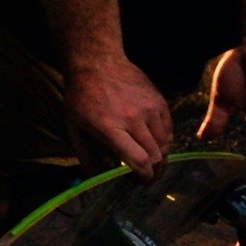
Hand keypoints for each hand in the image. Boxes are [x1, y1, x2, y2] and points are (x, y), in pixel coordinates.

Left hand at [62, 50, 177, 177]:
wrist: (97, 62)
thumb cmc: (81, 97)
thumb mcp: (75, 128)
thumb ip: (88, 157)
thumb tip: (98, 181)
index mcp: (111, 128)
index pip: (140, 160)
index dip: (144, 177)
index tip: (139, 182)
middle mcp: (133, 118)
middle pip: (156, 156)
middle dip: (153, 173)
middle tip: (145, 178)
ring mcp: (149, 108)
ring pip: (166, 144)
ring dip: (160, 159)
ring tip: (151, 163)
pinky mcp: (159, 101)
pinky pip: (169, 129)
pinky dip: (164, 141)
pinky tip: (154, 144)